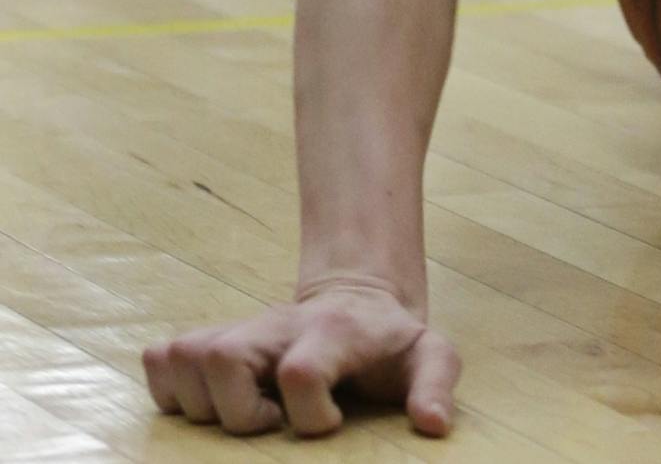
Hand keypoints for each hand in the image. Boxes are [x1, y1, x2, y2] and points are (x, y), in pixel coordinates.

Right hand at [141, 274, 459, 437]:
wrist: (357, 300)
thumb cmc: (389, 342)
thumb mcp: (430, 355)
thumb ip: (437, 385)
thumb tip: (432, 424)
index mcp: (332, 333)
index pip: (302, 372)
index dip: (310, 415)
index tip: (330, 424)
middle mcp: (276, 326)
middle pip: (222, 358)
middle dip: (240, 411)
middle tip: (274, 421)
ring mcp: (239, 330)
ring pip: (182, 357)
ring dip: (203, 403)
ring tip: (247, 412)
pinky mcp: (209, 339)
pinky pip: (160, 359)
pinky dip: (170, 390)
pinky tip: (213, 404)